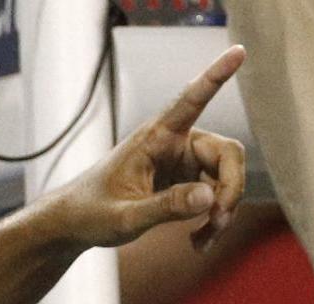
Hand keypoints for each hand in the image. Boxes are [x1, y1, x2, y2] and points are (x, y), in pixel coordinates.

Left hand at [50, 44, 246, 252]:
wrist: (75, 226)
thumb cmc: (91, 214)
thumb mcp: (125, 217)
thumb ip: (165, 207)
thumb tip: (210, 198)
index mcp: (156, 137)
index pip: (190, 101)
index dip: (216, 77)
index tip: (238, 52)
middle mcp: (175, 142)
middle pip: (228, 154)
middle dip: (230, 189)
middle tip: (218, 222)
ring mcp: (183, 162)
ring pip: (226, 179)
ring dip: (221, 211)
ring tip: (203, 240)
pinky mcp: (185, 181)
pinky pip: (214, 196)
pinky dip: (211, 220)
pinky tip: (198, 241)